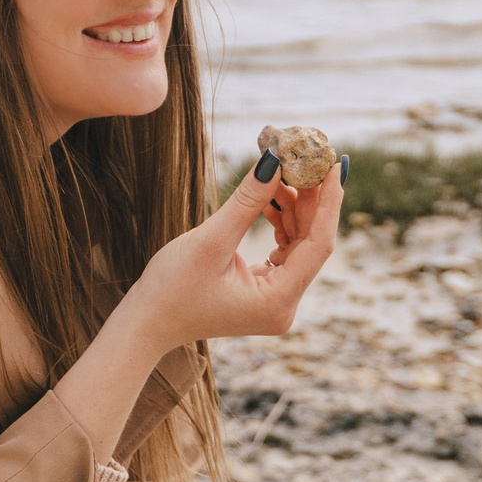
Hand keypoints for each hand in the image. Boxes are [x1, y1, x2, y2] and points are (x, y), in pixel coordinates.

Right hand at [120, 154, 344, 353]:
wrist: (146, 323)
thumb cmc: (171, 288)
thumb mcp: (210, 240)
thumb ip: (247, 201)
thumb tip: (274, 161)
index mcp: (277, 301)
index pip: (319, 245)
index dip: (330, 202)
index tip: (335, 165)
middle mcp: (284, 306)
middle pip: (311, 243)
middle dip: (310, 200)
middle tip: (307, 158)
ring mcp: (276, 302)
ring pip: (299, 245)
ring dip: (292, 208)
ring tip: (280, 174)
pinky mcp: (265, 293)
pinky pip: (284, 252)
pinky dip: (280, 224)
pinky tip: (269, 200)